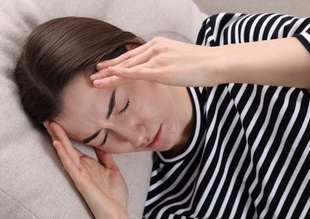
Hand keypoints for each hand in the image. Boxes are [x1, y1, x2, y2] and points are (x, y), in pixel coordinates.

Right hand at [43, 121, 128, 218]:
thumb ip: (105, 157)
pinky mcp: (80, 181)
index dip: (67, 134)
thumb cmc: (115, 195)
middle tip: (48, 118)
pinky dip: (63, 154)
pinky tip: (57, 144)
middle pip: (67, 146)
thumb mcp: (112, 170)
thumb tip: (102, 144)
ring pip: (66, 153)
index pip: (74, 146)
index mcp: (88, 164)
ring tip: (50, 125)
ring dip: (58, 139)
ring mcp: (79, 174)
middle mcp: (81, 168)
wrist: (117, 213)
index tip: (60, 121)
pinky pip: (70, 165)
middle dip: (58, 133)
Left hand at [90, 36, 220, 87]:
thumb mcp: (179, 59)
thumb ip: (165, 62)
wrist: (216, 62)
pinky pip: (138, 72)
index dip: (117, 63)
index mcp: (158, 45)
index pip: (132, 55)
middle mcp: (155, 48)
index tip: (105, 68)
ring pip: (128, 67)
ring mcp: (157, 58)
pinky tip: (110, 75)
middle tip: (93, 74)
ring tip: (95, 81)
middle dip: (108, 69)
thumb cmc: (201, 64)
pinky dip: (122, 74)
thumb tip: (160, 70)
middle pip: (126, 60)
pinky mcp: (162, 70)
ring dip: (109, 75)